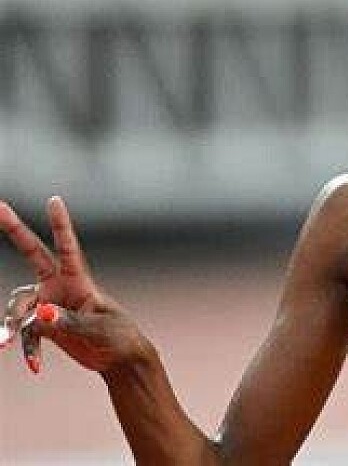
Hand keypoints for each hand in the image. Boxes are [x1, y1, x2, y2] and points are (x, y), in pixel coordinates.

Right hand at [1, 196, 145, 373]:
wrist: (117, 359)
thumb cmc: (117, 337)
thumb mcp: (97, 329)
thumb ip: (67, 321)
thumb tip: (42, 315)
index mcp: (79, 280)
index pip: (68, 247)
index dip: (60, 224)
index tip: (54, 200)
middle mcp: (60, 286)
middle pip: (33, 253)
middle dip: (15, 230)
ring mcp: (50, 303)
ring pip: (19, 305)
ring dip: (14, 325)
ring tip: (7, 345)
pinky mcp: (44, 324)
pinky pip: (24, 332)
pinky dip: (26, 347)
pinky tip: (36, 366)